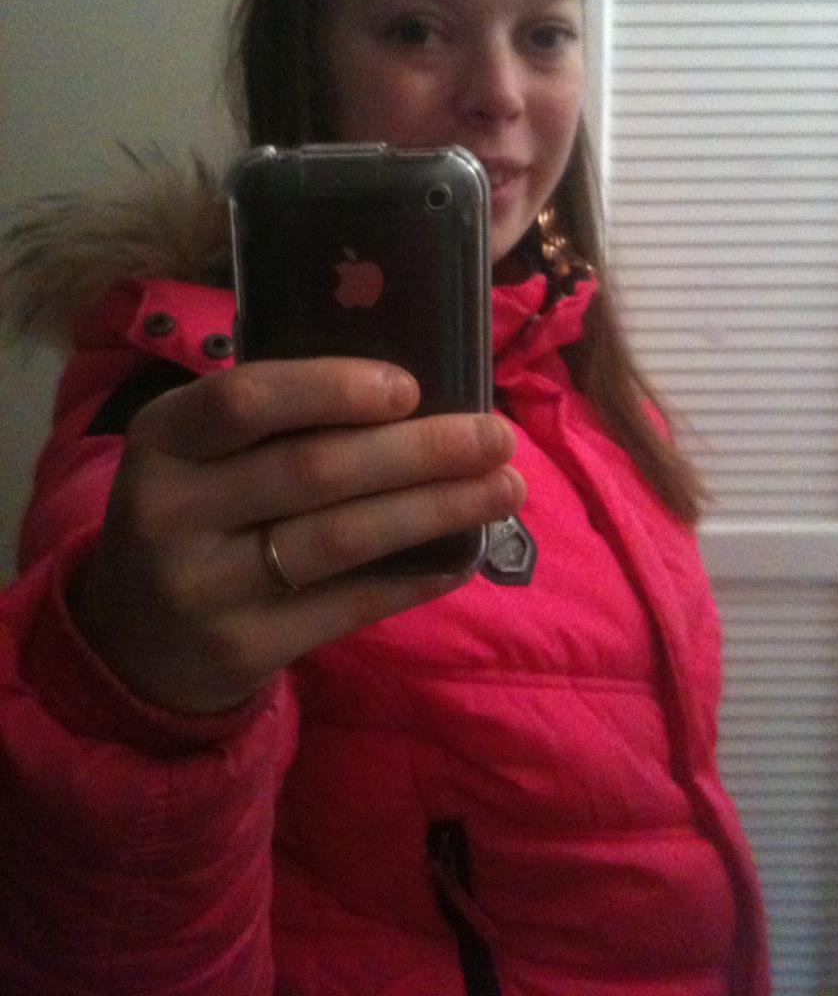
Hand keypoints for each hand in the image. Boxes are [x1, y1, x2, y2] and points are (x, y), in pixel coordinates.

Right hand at [70, 358, 522, 713]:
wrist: (134, 639)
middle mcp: (171, 512)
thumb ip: (276, 421)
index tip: (411, 387)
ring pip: (340, 539)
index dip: (332, 390)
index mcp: (162, 439)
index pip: (244, 401)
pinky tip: (463, 555)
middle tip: (497, 436)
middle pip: (313, 471)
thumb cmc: (195, 515)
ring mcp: (204, 588)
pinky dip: (414, 578)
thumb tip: (416, 394)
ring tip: (504, 489)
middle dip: (420, 451)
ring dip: (435, 509)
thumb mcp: (200, 454)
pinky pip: (347, 606)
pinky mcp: (242, 650)